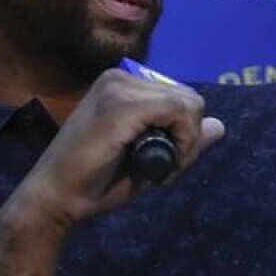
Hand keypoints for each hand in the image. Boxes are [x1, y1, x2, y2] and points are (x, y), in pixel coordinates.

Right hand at [15, 68, 225, 232]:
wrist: (55, 197)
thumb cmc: (95, 183)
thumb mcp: (149, 160)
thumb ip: (182, 141)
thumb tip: (219, 125)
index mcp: (122, 85)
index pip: (178, 97)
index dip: (183, 134)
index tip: (162, 163)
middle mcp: (120, 78)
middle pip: (188, 98)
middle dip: (186, 138)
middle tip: (161, 169)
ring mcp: (119, 88)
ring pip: (188, 104)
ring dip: (184, 143)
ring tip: (156, 170)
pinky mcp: (122, 105)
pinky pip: (178, 112)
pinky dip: (181, 143)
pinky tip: (157, 167)